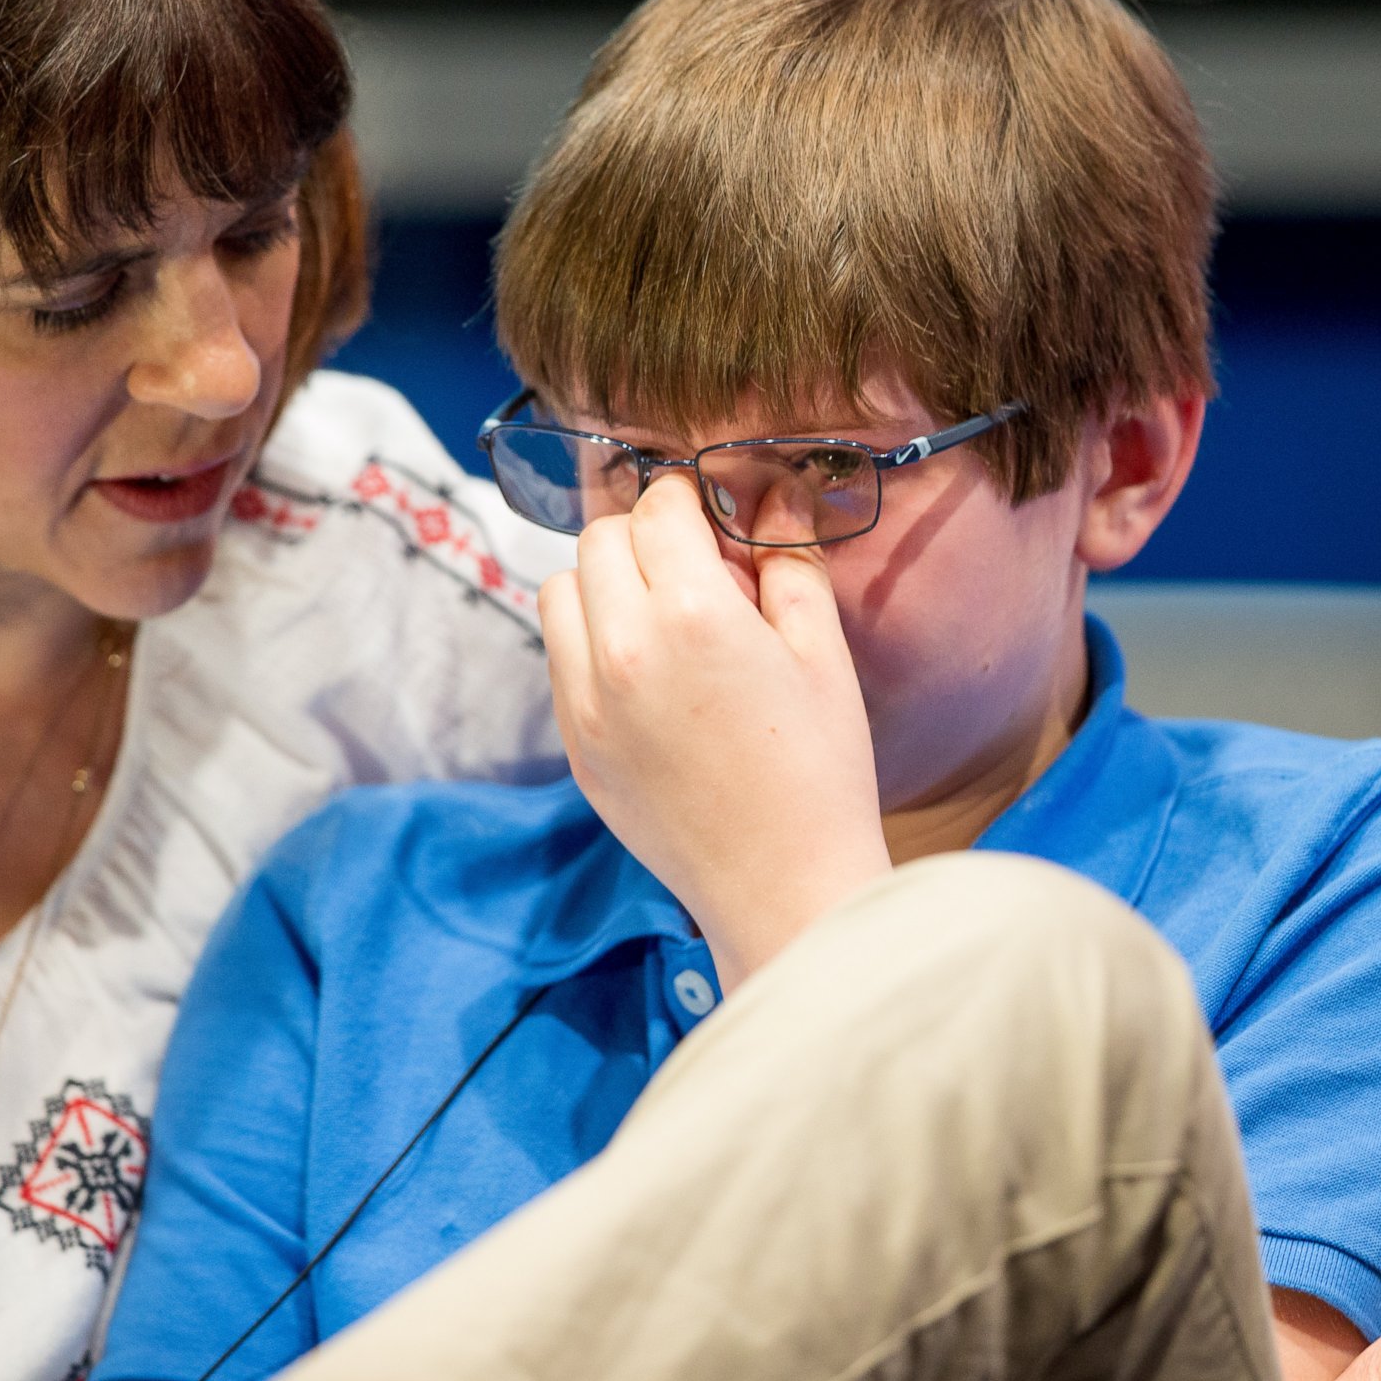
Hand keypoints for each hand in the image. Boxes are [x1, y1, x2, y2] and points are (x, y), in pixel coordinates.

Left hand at [538, 475, 893, 984]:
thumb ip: (788, 561)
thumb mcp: (822, 654)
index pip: (658, 506)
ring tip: (662, 620)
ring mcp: (586, 702)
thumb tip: (771, 493)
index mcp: (691, 615)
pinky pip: (558, 658)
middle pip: (599, 538)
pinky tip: (649, 675)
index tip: (716, 520)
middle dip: (645, 537)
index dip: (691, 500)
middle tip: (696, 572)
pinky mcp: (575, 745)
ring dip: (603, 585)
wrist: (784, 886)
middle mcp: (622, 649)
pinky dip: (590, 642)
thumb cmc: (820, 771)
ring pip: (560, 590)